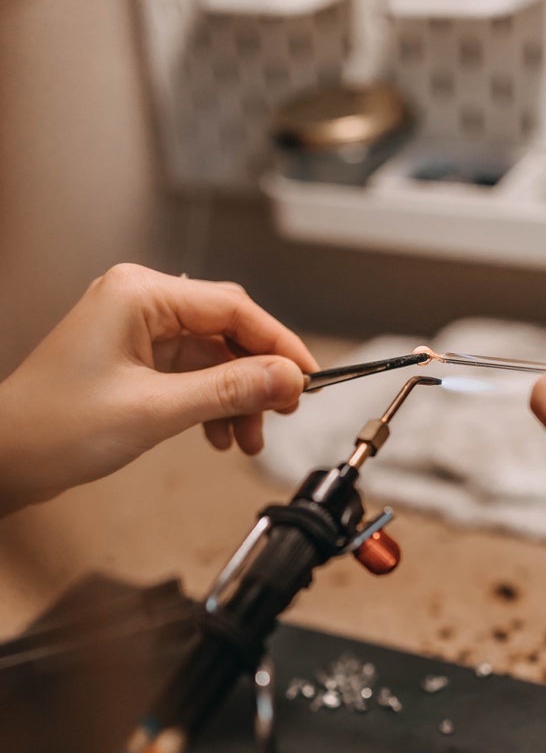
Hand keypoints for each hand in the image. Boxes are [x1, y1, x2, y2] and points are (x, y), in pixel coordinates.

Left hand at [0, 264, 316, 514]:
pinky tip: (218, 435)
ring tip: (247, 439)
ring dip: (236, 398)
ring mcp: (135, 332)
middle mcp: (138, 303)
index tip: (308, 377)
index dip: (278, 344)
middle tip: (283, 411)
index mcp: (138, 294)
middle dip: (257, 376)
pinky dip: (212, 404)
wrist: (8, 458)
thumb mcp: (156, 410)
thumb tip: (285, 379)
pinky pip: (191, 376)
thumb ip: (228, 391)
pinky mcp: (134, 361)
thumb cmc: (56, 427)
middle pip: (226, 331)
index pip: (233, 308)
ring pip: (212, 358)